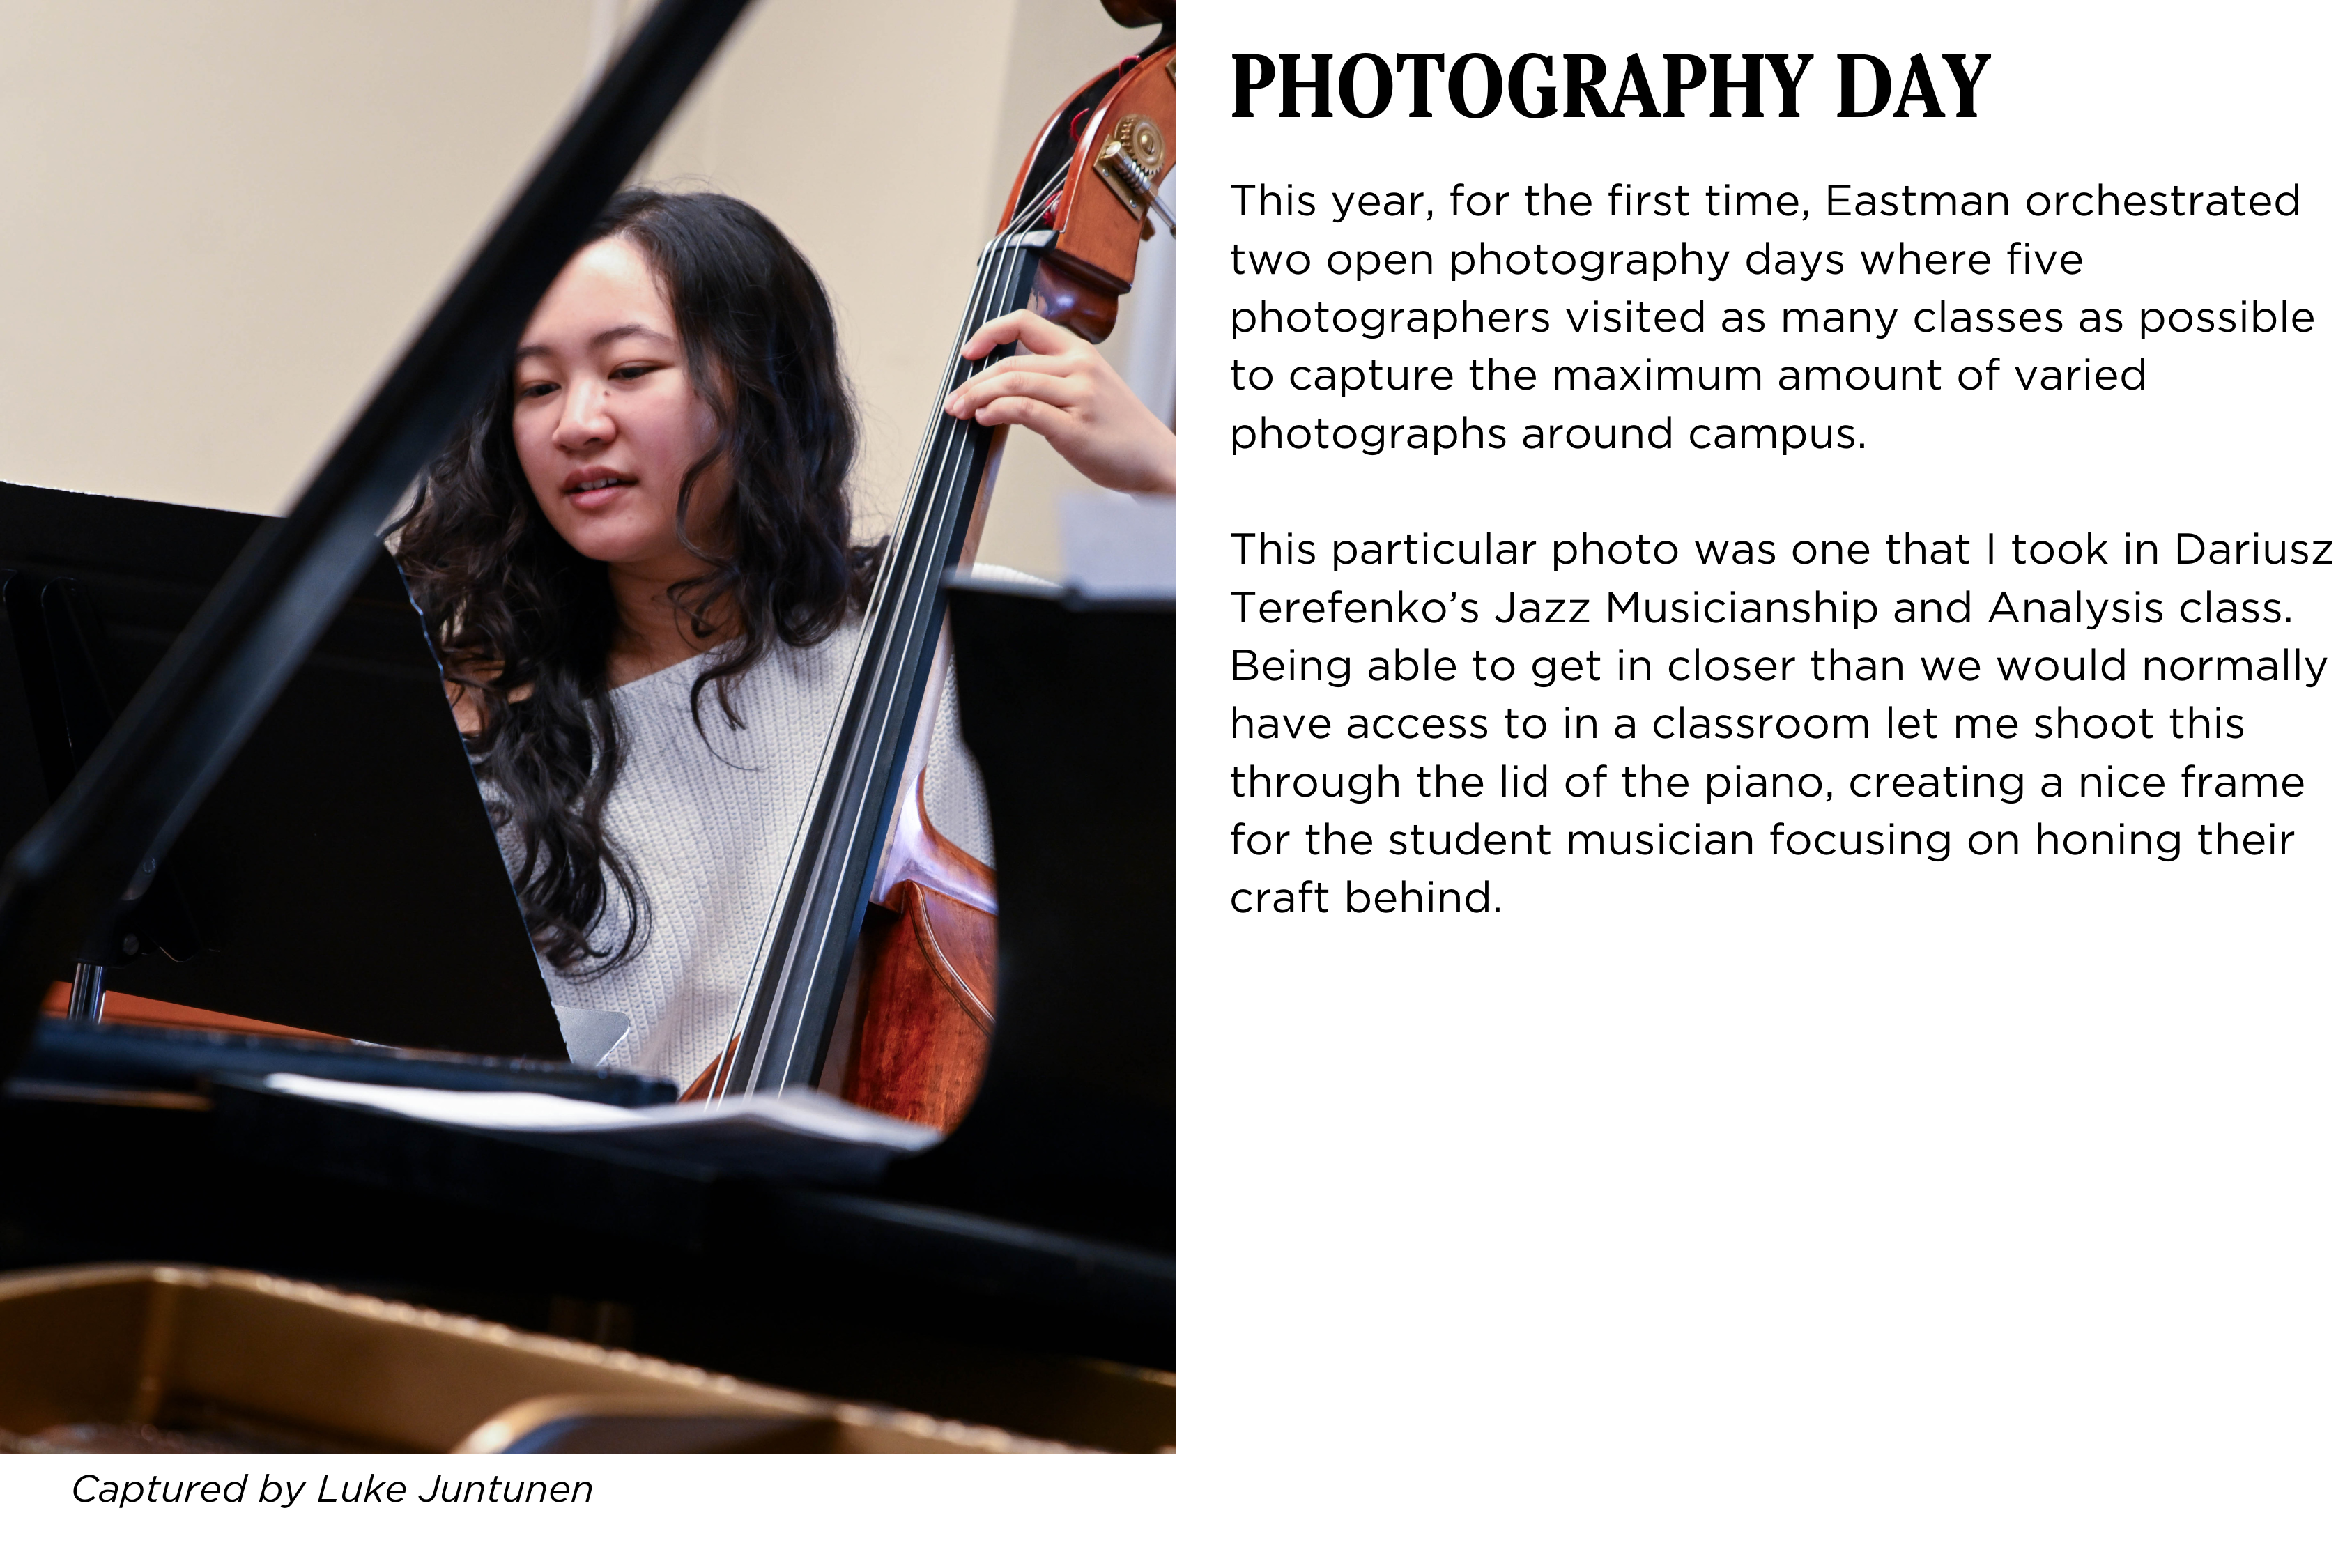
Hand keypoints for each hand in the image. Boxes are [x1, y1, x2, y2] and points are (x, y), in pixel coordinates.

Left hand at [942, 310, 1174, 495]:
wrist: (1158, 460)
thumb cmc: (1121, 430)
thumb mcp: (1090, 389)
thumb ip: (1053, 379)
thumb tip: (1002, 385)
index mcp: (1081, 352)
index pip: (1026, 323)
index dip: (990, 332)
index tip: (970, 352)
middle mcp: (1080, 367)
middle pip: (1011, 362)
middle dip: (973, 381)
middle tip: (954, 399)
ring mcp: (1079, 397)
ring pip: (1013, 383)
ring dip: (977, 397)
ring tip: (961, 411)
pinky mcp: (1075, 428)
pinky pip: (1025, 410)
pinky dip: (996, 411)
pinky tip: (984, 419)